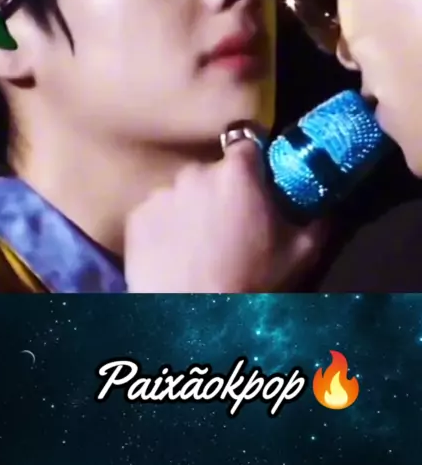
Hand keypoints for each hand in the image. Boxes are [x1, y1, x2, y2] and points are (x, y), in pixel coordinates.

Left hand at [124, 138, 324, 292]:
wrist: (194, 321)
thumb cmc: (251, 284)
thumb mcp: (299, 253)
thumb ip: (316, 219)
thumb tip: (326, 203)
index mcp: (237, 173)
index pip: (247, 144)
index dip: (254, 163)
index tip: (257, 183)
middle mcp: (195, 172)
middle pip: (213, 170)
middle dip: (222, 190)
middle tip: (231, 224)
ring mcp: (161, 193)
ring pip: (183, 191)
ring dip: (192, 208)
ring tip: (201, 244)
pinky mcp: (137, 216)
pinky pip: (157, 211)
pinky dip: (166, 226)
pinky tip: (177, 252)